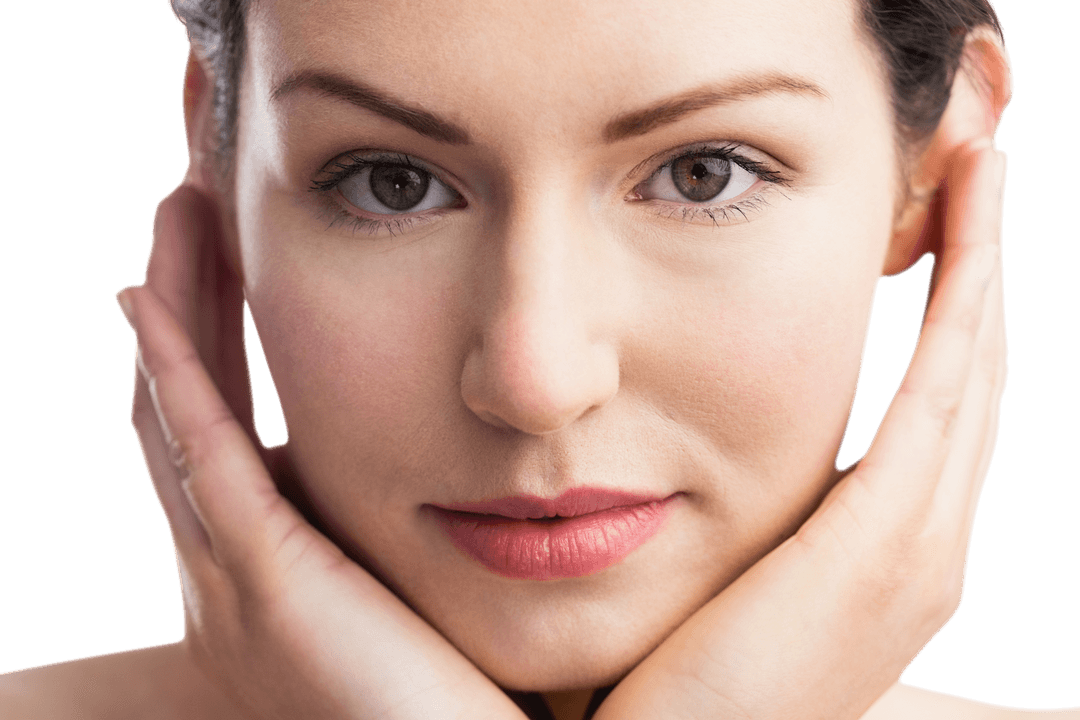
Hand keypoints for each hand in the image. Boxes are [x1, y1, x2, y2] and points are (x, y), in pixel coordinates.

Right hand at [117, 184, 527, 719]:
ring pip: (176, 406)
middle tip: (185, 205)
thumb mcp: (402, 578)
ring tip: (174, 213)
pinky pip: (199, 453)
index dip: (213, 327)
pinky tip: (154, 302)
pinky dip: (172, 374)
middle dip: (182, 294)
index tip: (223, 250)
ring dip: (170, 306)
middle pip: (183, 394)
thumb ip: (395, 518)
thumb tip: (444, 455)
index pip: (223, 412)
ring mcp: (234, 567)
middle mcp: (230, 553)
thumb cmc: (444, 685)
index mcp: (268, 548)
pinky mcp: (264, 577)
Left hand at [593, 144, 1006, 719]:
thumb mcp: (724, 582)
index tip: (933, 234)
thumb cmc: (676, 687)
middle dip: (977, 276)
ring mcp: (919, 542)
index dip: (948, 319)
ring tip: (977, 173)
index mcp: (883, 553)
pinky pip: (942, 383)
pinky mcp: (886, 537)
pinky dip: (963, 297)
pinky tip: (966, 220)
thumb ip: (733, 517)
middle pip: (971, 379)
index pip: (933, 411)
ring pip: (971, 368)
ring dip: (979, 268)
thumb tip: (676, 459)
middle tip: (972, 178)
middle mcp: (924, 543)